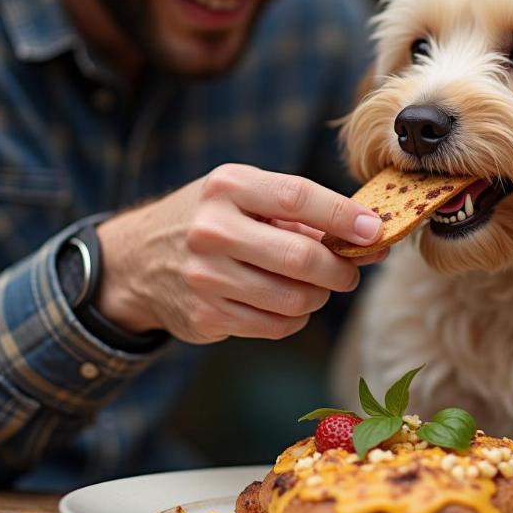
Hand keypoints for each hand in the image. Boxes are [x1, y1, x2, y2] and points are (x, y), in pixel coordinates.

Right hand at [94, 164, 385, 342]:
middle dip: (341, 270)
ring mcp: (206, 276)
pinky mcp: (205, 316)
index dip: (345, 216)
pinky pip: (276, 326)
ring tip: (315, 286)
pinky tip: (286, 303)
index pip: (299, 197)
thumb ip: (301, 213)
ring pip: (294, 299)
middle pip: (302, 257)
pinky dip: (295, 318)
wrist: (137, 259)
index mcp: (228, 186)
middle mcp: (213, 230)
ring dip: (318, 297)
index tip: (375, 230)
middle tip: (350, 271)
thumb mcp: (243, 195)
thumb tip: (371, 235)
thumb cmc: (209, 219)